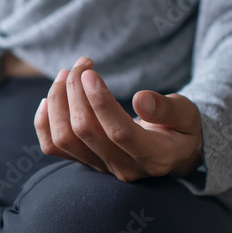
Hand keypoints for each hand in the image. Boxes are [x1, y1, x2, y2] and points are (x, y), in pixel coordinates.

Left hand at [34, 57, 202, 180]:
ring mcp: (101, 168)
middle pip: (85, 132)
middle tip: (82, 64)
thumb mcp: (187, 114)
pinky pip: (54, 147)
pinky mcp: (85, 162)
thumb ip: (167, 109)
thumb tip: (140, 99)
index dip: (100, 101)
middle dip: (76, 92)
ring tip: (67, 74)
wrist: (174, 151)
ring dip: (58, 102)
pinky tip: (48, 99)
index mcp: (154, 157)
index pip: (119, 132)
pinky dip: (44, 122)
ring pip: (64, 139)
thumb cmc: (182, 127)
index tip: (89, 73)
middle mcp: (124, 168)